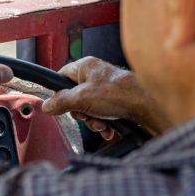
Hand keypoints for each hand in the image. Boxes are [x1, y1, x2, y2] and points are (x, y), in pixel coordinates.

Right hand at [41, 57, 168, 136]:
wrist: (147, 105)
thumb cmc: (119, 94)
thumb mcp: (81, 98)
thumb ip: (60, 102)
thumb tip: (47, 105)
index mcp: (85, 67)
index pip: (61, 77)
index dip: (59, 93)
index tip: (60, 105)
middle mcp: (95, 76)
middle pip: (75, 97)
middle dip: (80, 113)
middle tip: (87, 115)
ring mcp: (106, 89)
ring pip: (88, 109)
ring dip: (93, 121)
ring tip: (101, 123)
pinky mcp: (116, 102)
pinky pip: (101, 114)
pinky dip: (104, 124)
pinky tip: (109, 128)